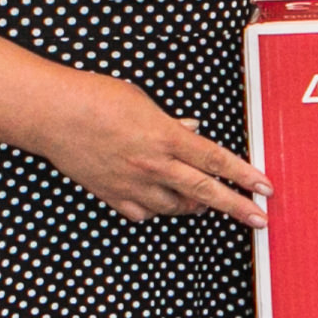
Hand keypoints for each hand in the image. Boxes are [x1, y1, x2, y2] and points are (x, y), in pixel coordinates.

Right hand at [36, 74, 269, 226]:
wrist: (53, 114)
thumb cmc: (95, 98)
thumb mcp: (142, 102)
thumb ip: (171, 123)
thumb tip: (191, 132)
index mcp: (166, 137)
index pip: (216, 161)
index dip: (245, 175)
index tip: (264, 187)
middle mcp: (154, 164)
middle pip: (205, 192)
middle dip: (237, 207)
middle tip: (259, 219)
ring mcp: (132, 184)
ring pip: (176, 207)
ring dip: (194, 205)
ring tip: (205, 202)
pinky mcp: (111, 195)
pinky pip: (143, 213)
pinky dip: (155, 208)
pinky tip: (158, 200)